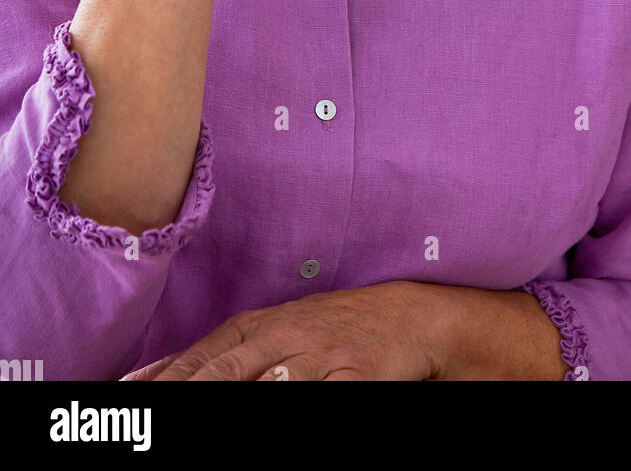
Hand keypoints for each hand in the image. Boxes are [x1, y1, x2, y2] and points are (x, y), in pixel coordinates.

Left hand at [119, 281, 450, 381]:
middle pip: (224, 372)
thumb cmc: (327, 330)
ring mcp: (318, 356)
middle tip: (151, 412)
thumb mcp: (270, 332)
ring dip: (232, 394)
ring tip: (194, 409)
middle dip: (186, 391)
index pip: (200, 358)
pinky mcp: (353, 376)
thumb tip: (147, 377)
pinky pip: (320, 395)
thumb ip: (215, 355)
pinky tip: (280, 397)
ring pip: (269, 384)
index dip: (164, 379)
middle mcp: (283, 336)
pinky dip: (293, 396)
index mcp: (257, 326)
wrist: (405, 318)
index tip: (126, 398)